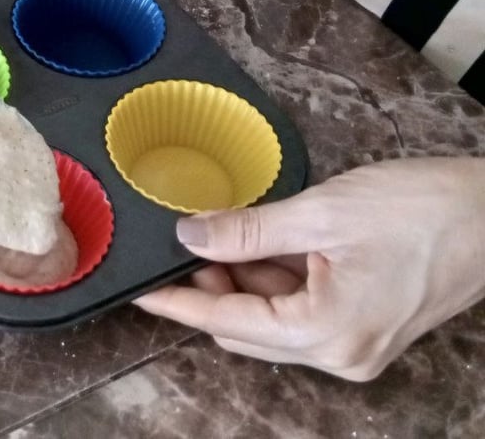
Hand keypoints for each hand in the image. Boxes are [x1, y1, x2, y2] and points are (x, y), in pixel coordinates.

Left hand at [134, 157, 484, 380]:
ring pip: (270, 321)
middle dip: (210, 288)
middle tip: (187, 242)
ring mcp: (355, 346)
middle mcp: (340, 353)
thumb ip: (248, 230)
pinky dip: (275, 282)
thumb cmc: (424, 210)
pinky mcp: (366, 328)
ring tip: (228, 233)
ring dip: (242, 282)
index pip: (226, 322)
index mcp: (327, 332)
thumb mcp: (322, 212)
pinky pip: (300, 313)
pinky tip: (265, 244)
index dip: (177, 305)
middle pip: (245, 329)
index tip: (138, 293)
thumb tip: (190, 237)